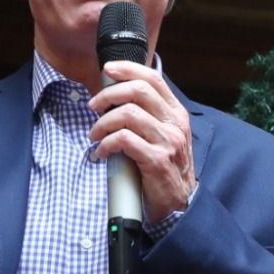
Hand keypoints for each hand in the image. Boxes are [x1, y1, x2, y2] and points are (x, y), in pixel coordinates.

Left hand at [89, 61, 195, 222]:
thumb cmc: (164, 168)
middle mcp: (175, 123)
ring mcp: (168, 141)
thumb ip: (147, 116)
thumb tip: (115, 96)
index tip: (108, 69)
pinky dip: (106, 143)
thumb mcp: (162, 135)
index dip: (128, 69)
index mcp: (176, 113)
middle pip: (139, 91)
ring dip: (103, 122)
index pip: (153, 78)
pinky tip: (102, 151)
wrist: (179, 204)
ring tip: (95, 134)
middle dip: (109, 95)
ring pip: (128, 114)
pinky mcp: (156, 160)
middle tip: (93, 106)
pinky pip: (124, 140)